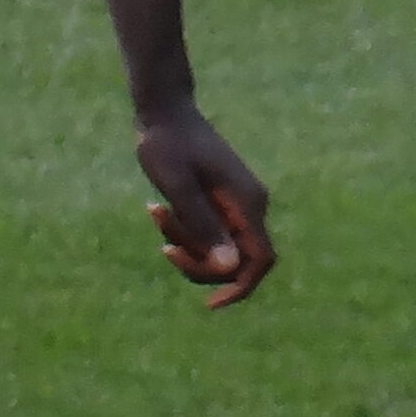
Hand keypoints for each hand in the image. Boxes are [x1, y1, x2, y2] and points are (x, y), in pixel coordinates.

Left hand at [137, 103, 274, 309]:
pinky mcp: (221, 200)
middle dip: (199, 262)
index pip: (260, 260)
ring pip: (218, 247)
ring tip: (154, 211)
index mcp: (247, 203)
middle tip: (164, 247)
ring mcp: (237, 203)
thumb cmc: (167, 145)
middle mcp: (250, 205)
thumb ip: (203, 225)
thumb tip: (229, 267)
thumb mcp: (178, 187)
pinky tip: (156, 208)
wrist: (164, 112)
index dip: (241, 287)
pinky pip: (207, 231)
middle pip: (236, 261)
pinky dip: (183, 229)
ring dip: (185, 242)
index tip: (210, 304)